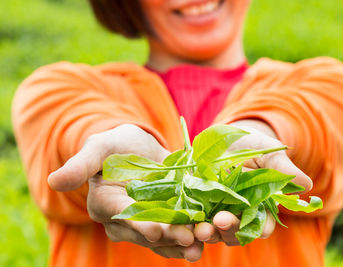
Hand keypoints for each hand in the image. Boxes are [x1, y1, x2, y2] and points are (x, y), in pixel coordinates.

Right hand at [48, 124, 202, 261]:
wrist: (137, 149)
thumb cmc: (116, 145)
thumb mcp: (100, 147)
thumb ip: (81, 164)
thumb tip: (54, 181)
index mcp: (105, 204)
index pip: (122, 216)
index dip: (140, 224)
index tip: (157, 230)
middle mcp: (124, 221)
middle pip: (147, 232)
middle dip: (169, 236)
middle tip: (190, 239)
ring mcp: (145, 223)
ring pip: (164, 238)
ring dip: (183, 242)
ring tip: (202, 243)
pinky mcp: (164, 220)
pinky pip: (174, 235)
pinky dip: (189, 238)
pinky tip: (206, 239)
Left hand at [194, 120, 312, 245]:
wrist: (222, 138)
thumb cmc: (251, 145)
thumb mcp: (266, 152)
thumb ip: (282, 169)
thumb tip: (307, 185)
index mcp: (260, 206)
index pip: (263, 224)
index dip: (262, 227)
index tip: (259, 229)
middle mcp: (238, 214)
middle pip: (237, 231)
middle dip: (230, 230)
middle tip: (221, 223)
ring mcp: (215, 211)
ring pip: (214, 230)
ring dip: (208, 232)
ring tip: (202, 229)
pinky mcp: (195, 204)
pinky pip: (192, 219)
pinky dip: (189, 224)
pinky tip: (185, 224)